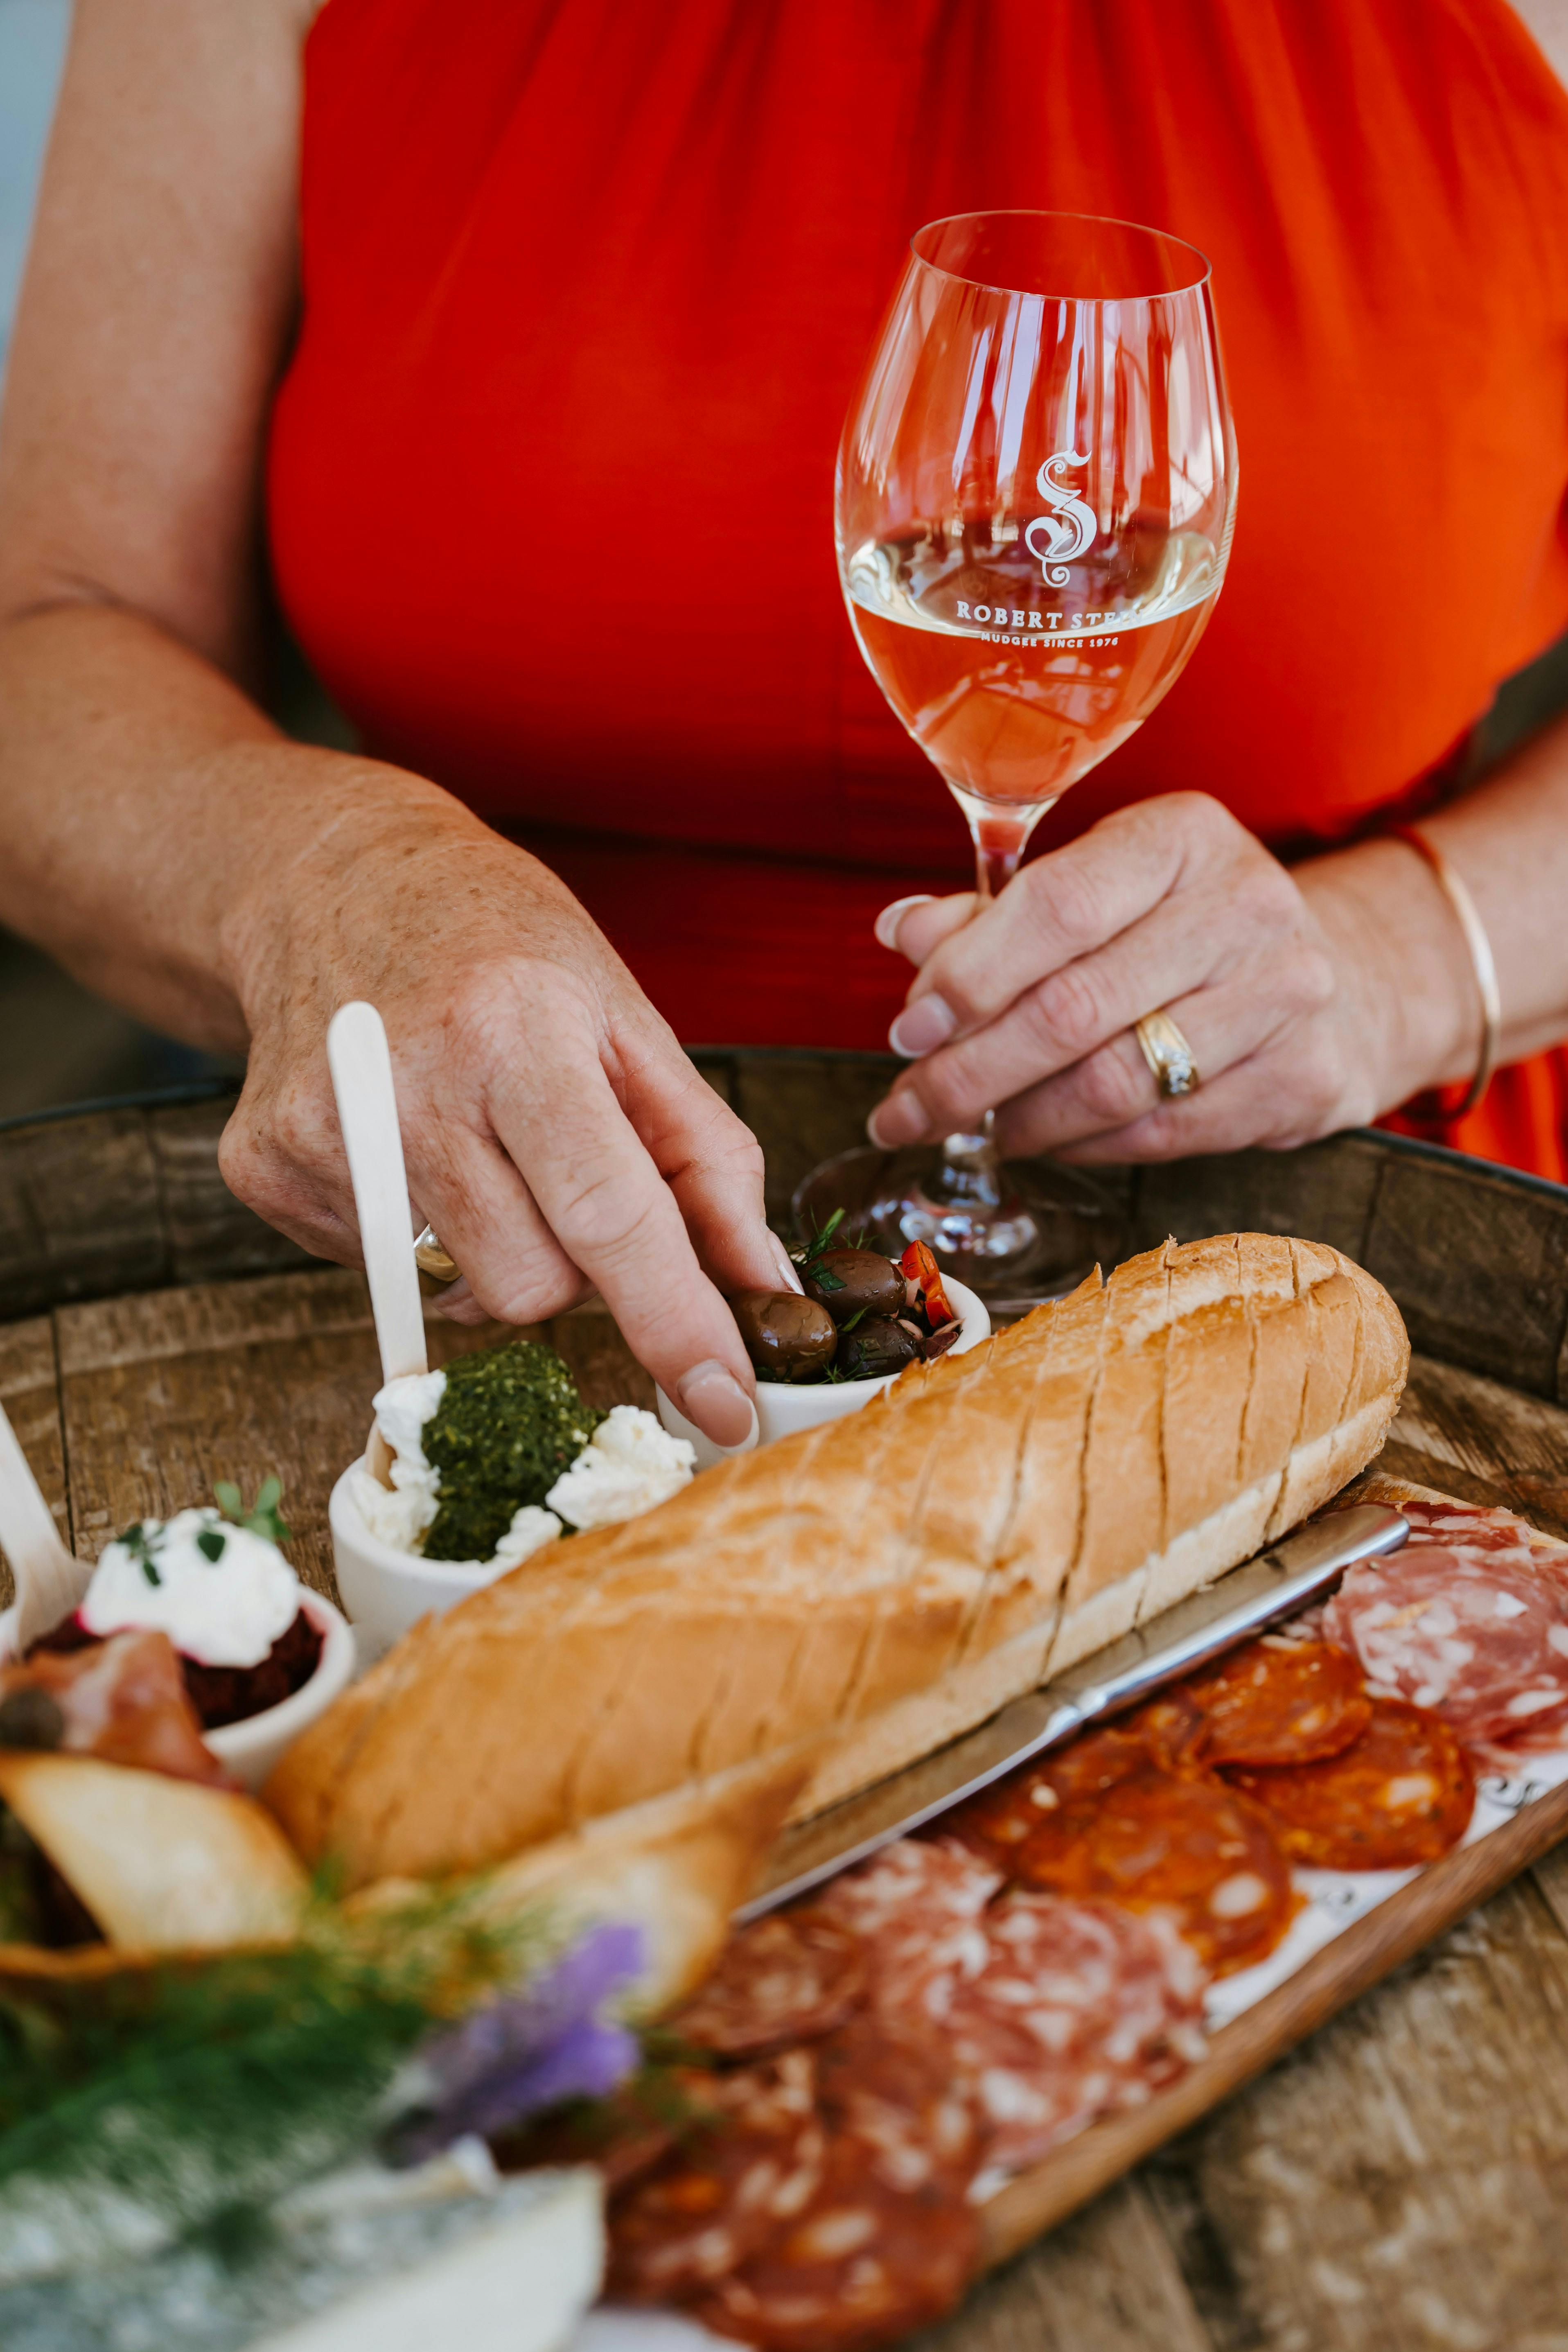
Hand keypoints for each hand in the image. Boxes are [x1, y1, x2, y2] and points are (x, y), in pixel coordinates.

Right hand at [219, 791, 789, 1443]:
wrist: (331, 880)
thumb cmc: (501, 949)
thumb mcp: (626, 1021)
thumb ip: (708, 1161)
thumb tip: (763, 1289)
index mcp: (516, 1031)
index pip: (607, 1213)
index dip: (673, 1320)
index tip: (724, 1405)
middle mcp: (406, 1083)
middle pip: (531, 1286)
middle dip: (575, 1266)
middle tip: (557, 1174)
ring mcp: (320, 1132)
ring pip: (460, 1296)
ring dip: (500, 1252)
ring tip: (481, 1150)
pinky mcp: (262, 1169)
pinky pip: (381, 1276)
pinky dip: (419, 1237)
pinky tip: (407, 1148)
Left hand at [866, 794, 1475, 1162]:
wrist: (1349, 976)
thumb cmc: (1186, 931)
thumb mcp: (1101, 893)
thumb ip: (999, 915)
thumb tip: (903, 932)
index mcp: (1181, 837)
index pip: (1055, 906)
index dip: (969, 976)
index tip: (906, 1030)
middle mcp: (1244, 905)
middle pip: (1071, 1010)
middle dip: (968, 1074)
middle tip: (904, 1113)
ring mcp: (1286, 993)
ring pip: (1112, 1084)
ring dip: (1021, 1120)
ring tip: (975, 1127)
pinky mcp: (1304, 1076)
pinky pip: (1160, 1133)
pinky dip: (1083, 1146)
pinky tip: (1046, 1140)